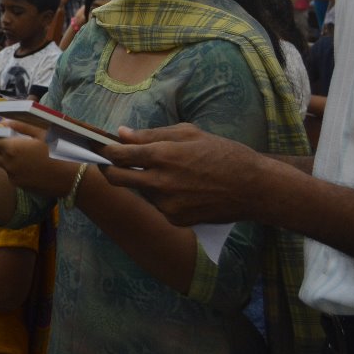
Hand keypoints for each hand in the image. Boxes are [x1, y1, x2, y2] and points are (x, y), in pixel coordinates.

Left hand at [0, 119, 77, 196]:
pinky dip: (11, 165)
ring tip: (6, 147)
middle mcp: (8, 165)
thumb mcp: (42, 132)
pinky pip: (10, 173)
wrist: (74, 178)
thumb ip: (20, 126)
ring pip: (0, 164)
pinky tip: (23, 160)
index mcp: (12, 149)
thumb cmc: (60, 150)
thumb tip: (4, 122)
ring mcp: (14, 177)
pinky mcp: (21, 186)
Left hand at [103, 124, 267, 224]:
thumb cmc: (223, 154)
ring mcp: (167, 204)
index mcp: (163, 156)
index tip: (99, 148)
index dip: (105, 151)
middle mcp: (160, 182)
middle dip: (108, 170)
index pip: (119, 155)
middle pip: (117, 178)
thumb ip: (151, 135)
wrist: (254, 188)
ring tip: (169, 173)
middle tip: (108, 163)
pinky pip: (158, 205)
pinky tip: (183, 188)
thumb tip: (122, 133)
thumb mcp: (189, 133)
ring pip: (140, 191)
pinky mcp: (176, 220)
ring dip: (143, 181)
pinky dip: (161, 196)